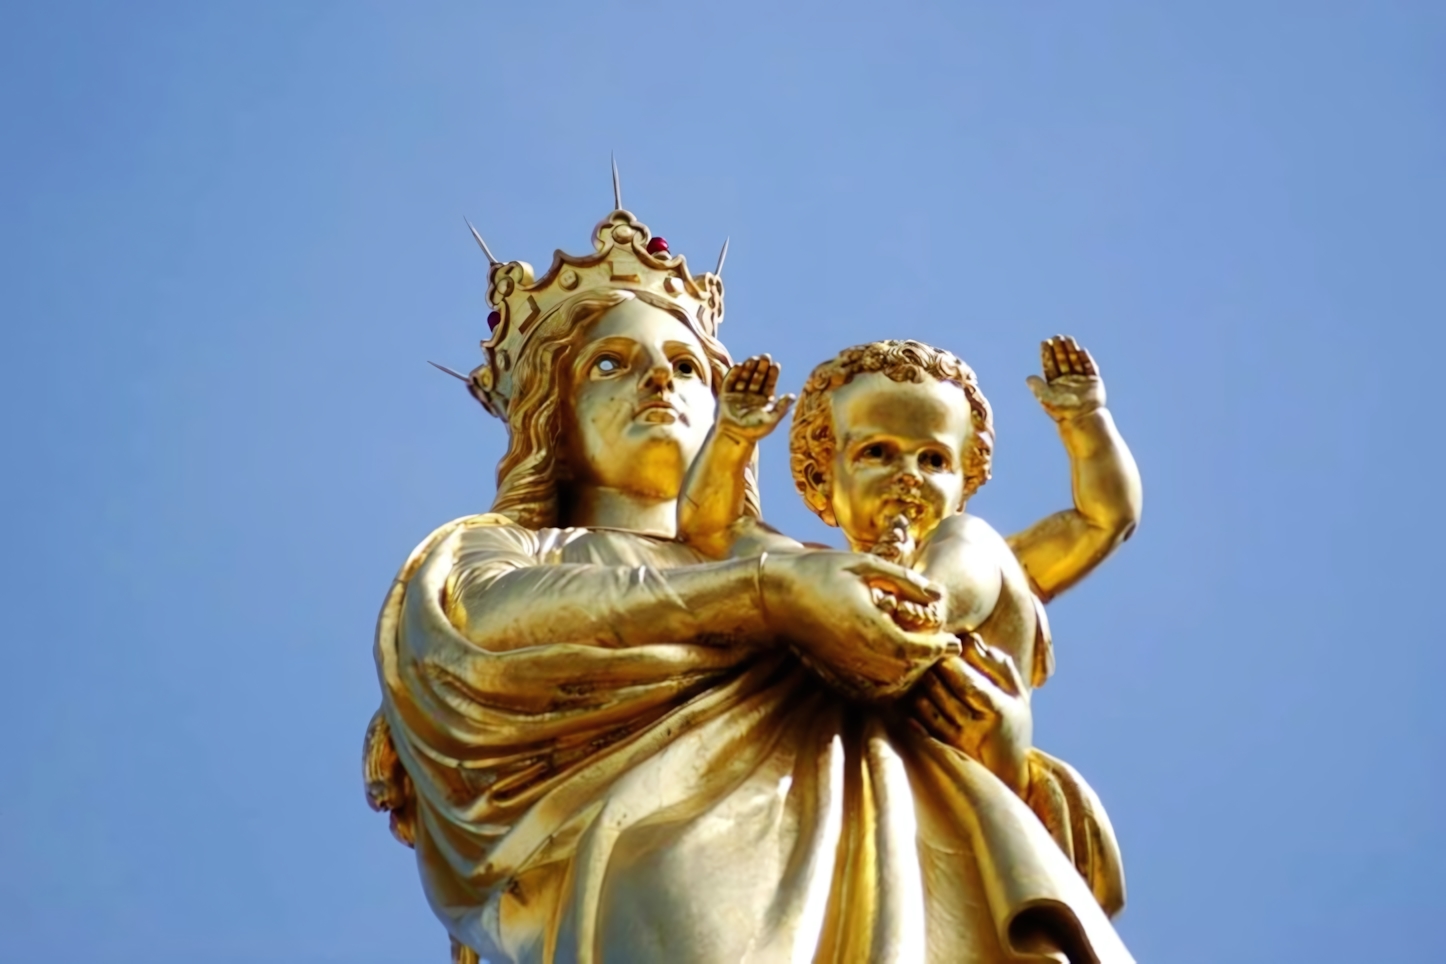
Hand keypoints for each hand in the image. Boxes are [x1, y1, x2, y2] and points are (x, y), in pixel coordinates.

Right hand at [718, 355, 795, 441]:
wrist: (735, 437)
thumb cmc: (755, 431)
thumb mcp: (771, 419)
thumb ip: (781, 407)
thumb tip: (793, 396)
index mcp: (764, 400)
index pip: (769, 383)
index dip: (772, 374)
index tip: (775, 365)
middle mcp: (752, 395)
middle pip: (757, 377)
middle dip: (761, 367)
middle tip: (765, 356)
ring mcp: (739, 395)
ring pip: (745, 377)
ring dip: (749, 368)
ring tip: (753, 359)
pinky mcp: (727, 396)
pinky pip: (730, 382)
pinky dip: (734, 374)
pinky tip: (739, 366)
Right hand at [760, 550, 960, 699]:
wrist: (773, 595)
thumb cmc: (818, 571)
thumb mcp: (864, 564)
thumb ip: (904, 581)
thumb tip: (938, 595)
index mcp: (868, 625)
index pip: (915, 650)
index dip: (939, 649)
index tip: (954, 641)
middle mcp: (857, 652)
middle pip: (907, 672)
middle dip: (928, 661)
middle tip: (944, 647)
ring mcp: (845, 664)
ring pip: (890, 684)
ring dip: (911, 673)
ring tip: (923, 655)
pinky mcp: (836, 670)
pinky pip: (870, 686)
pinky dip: (890, 680)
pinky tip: (896, 663)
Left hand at [911, 635, 1032, 792]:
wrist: (1009, 772)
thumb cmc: (1012, 724)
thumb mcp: (1016, 696)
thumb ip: (999, 666)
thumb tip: (972, 639)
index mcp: (998, 709)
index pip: (967, 682)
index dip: (951, 662)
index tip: (945, 646)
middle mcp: (977, 727)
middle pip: (943, 691)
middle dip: (931, 669)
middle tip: (927, 653)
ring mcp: (957, 740)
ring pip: (927, 705)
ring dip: (920, 685)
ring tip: (921, 671)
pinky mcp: (942, 750)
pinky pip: (919, 723)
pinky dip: (912, 707)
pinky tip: (913, 696)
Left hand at [1025, 335, 1105, 421]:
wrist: (1082, 419)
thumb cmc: (1063, 411)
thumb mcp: (1047, 399)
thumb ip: (1038, 388)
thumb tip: (1029, 378)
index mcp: (1055, 384)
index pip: (1050, 365)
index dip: (1047, 353)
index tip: (1045, 342)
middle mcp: (1067, 380)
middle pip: (1063, 360)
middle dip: (1059, 348)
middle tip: (1056, 336)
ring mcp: (1081, 380)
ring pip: (1075, 361)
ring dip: (1072, 350)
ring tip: (1068, 339)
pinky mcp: (1093, 381)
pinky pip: (1090, 367)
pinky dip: (1086, 359)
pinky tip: (1081, 351)